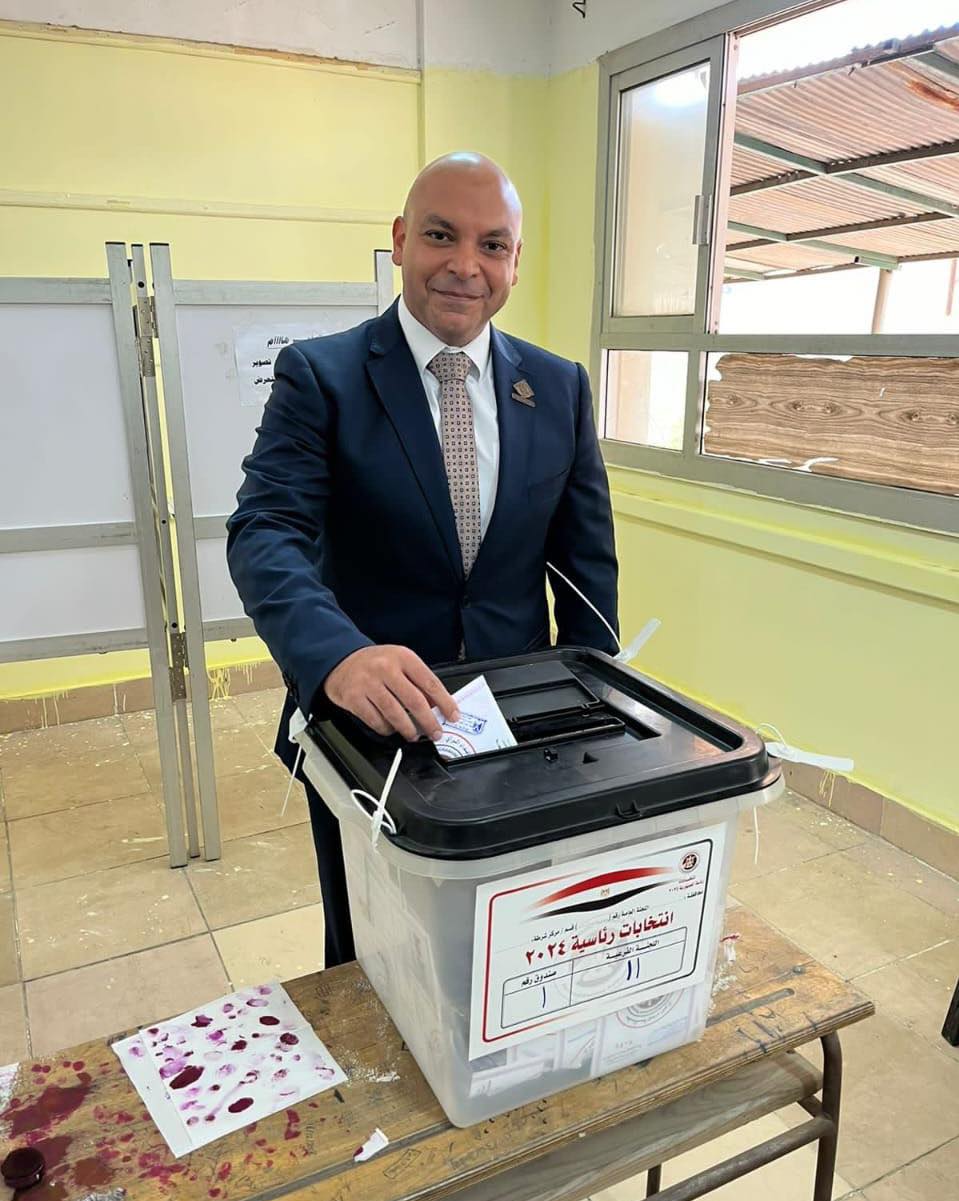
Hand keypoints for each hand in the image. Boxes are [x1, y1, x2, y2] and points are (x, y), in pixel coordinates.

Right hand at [322, 645, 459, 740]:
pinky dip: (387, 729)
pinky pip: (376, 721)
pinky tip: (391, 729)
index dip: (445, 702)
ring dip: (408, 730)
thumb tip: (437, 705)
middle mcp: (385, 668)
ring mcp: (368, 683)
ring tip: (414, 735)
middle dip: (429, 722)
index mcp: (402, 657)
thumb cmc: (374, 663)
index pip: (430, 682)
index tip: (453, 715)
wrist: (340, 660)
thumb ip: (418, 681)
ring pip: (395, 714)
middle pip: (414, 701)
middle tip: (436, 732)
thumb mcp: (400, 662)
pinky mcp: (354, 698)